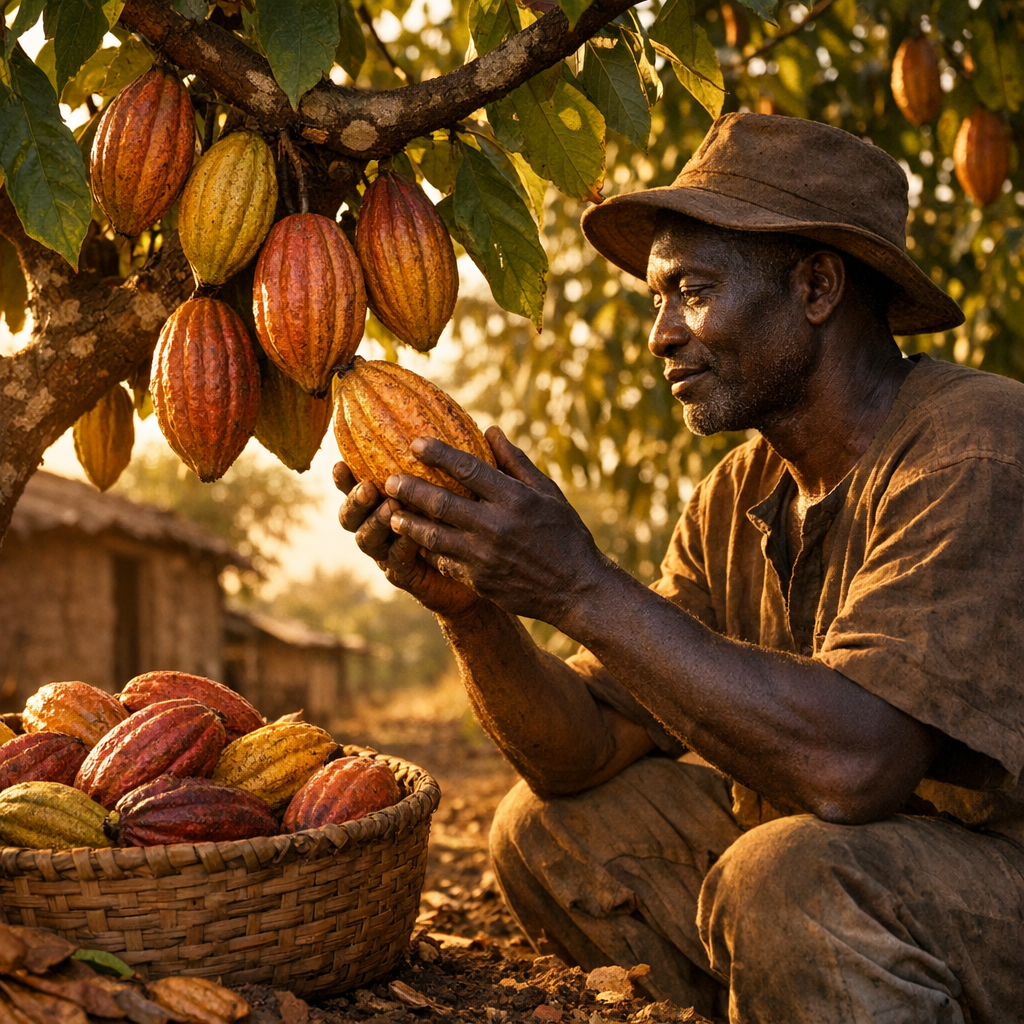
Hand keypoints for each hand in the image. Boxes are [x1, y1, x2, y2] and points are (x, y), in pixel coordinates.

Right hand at [333, 462, 482, 617]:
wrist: (484, 567)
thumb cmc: (473, 521)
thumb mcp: (473, 488)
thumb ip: (470, 462)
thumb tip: (490, 430)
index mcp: (384, 500)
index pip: (356, 486)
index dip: (344, 478)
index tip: (340, 463)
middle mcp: (380, 526)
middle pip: (351, 515)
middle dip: (354, 501)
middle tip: (368, 488)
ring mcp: (389, 552)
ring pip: (366, 540)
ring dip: (376, 523)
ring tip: (391, 509)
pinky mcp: (405, 574)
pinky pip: (396, 562)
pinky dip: (401, 547)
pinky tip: (412, 538)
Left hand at [383, 427, 610, 623]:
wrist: (577, 589)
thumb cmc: (565, 534)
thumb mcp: (548, 493)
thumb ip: (516, 462)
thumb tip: (490, 430)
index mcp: (515, 499)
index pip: (468, 468)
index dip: (438, 453)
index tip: (415, 442)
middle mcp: (496, 526)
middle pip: (441, 502)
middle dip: (409, 488)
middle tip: (388, 479)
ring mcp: (485, 556)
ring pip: (434, 536)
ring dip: (409, 523)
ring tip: (392, 513)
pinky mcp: (480, 580)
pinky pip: (445, 562)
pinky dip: (428, 551)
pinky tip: (416, 543)